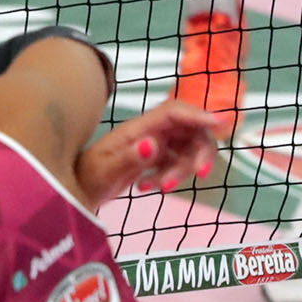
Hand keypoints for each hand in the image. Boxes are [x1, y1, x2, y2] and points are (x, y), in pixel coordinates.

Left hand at [76, 99, 226, 206]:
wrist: (78, 189)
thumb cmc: (88, 176)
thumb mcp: (105, 170)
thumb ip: (128, 157)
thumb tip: (151, 144)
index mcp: (138, 126)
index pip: (175, 112)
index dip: (199, 114)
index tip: (223, 122)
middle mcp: (150, 131)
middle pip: (191, 131)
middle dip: (200, 152)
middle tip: (201, 174)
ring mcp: (155, 145)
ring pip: (187, 151)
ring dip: (181, 172)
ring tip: (155, 188)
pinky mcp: (156, 159)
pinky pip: (177, 164)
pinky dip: (169, 178)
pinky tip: (145, 187)